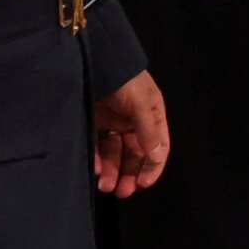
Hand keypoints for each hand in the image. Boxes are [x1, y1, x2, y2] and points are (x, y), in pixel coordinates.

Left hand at [92, 71, 170, 195]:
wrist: (89, 56)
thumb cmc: (122, 78)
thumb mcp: (140, 102)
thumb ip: (148, 130)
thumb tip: (157, 157)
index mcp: (152, 114)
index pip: (158, 146)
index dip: (152, 167)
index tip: (143, 184)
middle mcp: (133, 120)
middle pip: (135, 154)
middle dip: (129, 174)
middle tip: (122, 192)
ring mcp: (112, 121)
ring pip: (115, 153)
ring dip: (112, 171)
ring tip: (106, 186)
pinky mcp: (93, 121)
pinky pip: (96, 146)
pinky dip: (96, 159)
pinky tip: (94, 170)